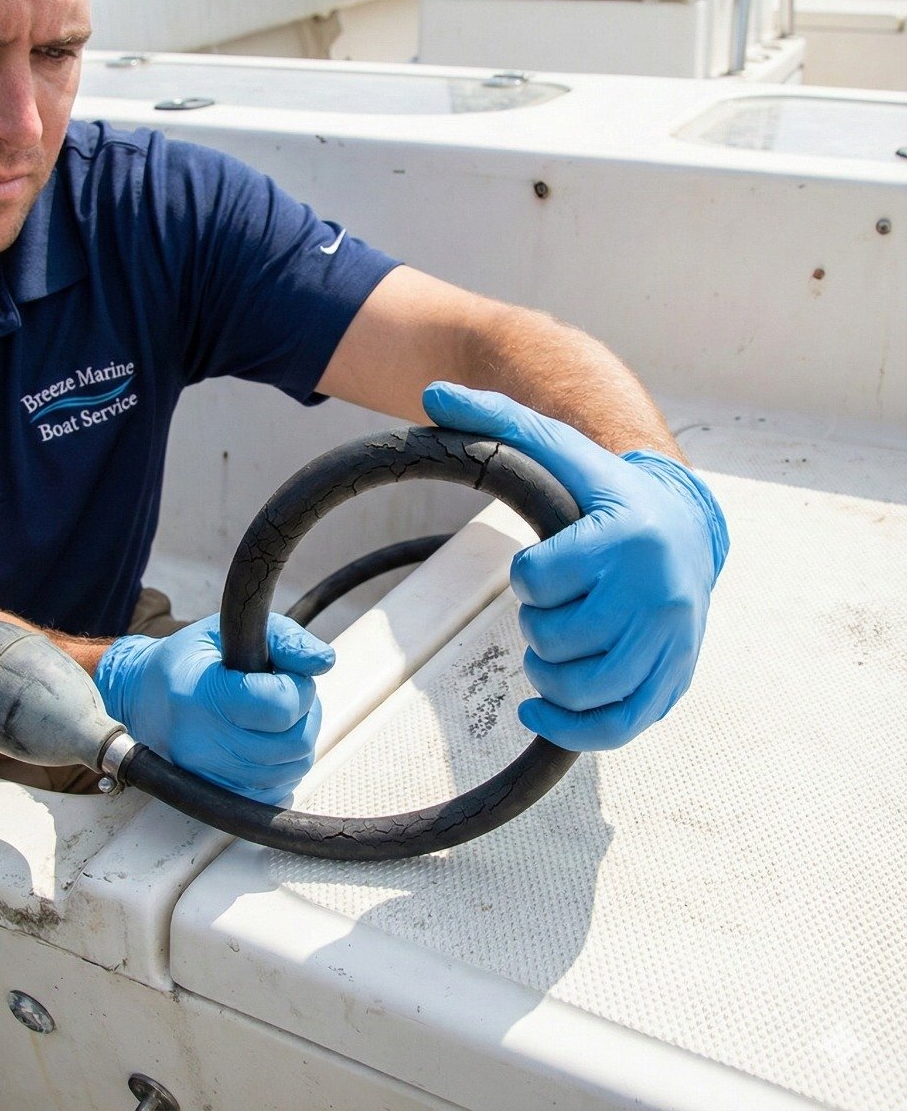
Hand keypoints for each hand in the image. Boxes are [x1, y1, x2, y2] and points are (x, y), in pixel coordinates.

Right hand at [94, 614, 333, 802]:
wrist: (143, 695)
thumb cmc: (191, 659)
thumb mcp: (232, 628)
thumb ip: (284, 638)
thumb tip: (324, 660)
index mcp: (201, 695)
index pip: (278, 706)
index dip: (298, 688)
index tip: (286, 675)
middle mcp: (200, 742)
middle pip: (292, 744)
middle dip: (305, 714)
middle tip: (288, 694)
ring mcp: (206, 774)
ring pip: (290, 771)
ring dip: (298, 741)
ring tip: (278, 716)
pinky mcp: (215, 795)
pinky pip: (274, 793)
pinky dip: (283, 768)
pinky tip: (269, 742)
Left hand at [423, 382, 728, 749]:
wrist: (687, 526)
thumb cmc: (605, 490)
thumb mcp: (557, 448)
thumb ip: (496, 418)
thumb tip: (429, 390)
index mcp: (625, 536)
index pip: (537, 578)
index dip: (527, 577)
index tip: (544, 565)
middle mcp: (656, 592)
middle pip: (556, 636)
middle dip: (536, 624)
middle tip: (550, 606)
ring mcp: (671, 641)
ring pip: (585, 686)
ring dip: (548, 673)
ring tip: (548, 650)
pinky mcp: (675, 678)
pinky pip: (619, 725)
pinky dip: (573, 728)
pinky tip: (537, 708)